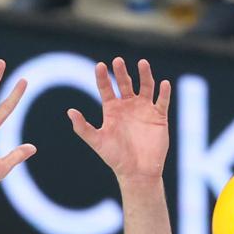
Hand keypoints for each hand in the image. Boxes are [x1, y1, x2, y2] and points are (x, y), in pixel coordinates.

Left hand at [67, 57, 170, 181]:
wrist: (137, 172)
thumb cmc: (116, 158)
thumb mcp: (97, 141)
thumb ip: (83, 128)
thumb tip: (70, 111)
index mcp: (112, 110)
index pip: (106, 88)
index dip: (103, 77)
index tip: (100, 66)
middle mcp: (128, 106)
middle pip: (125, 83)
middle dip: (121, 72)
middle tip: (118, 61)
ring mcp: (144, 109)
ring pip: (146, 86)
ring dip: (145, 75)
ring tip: (142, 63)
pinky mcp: (159, 116)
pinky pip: (163, 101)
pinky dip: (164, 92)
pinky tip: (164, 84)